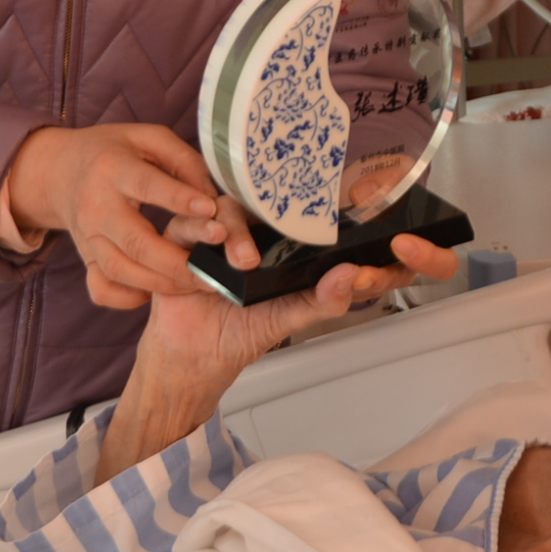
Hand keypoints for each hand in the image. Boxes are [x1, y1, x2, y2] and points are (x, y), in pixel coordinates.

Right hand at [4, 124, 256, 308]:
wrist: (59, 172)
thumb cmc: (114, 152)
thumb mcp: (148, 138)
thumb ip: (184, 161)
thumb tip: (212, 197)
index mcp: (113, 169)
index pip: (147, 185)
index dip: (180, 199)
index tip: (213, 210)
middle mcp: (96, 207)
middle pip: (135, 242)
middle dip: (178, 262)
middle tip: (213, 271)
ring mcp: (88, 237)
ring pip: (122, 271)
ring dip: (162, 284)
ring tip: (198, 284)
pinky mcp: (86, 260)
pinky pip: (102, 289)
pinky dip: (128, 298)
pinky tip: (155, 291)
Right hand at [93, 232, 458, 480]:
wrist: (192, 356)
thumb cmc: (243, 332)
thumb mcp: (293, 318)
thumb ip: (326, 299)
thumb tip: (355, 275)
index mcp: (286, 241)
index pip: (312, 211)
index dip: (341, 203)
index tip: (362, 202)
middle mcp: (255, 228)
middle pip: (268, 196)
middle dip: (281, 206)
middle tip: (291, 231)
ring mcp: (220, 229)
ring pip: (231, 205)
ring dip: (237, 231)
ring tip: (243, 262)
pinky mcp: (188, 237)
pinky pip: (192, 219)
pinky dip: (201, 228)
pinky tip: (211, 242)